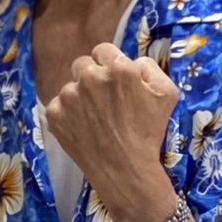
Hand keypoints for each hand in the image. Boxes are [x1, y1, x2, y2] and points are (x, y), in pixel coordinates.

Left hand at [42, 43, 180, 221]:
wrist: (125, 171)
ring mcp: (68, 97)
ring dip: (79, 97)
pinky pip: (58, 105)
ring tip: (94, 119)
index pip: (103, 50)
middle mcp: (90, 78)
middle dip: (92, 77)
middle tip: (103, 100)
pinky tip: (82, 128)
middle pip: (83, 64)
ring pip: (70, 86)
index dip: (109, 64)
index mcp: (118, 68)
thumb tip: (130, 61)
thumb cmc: (149, 133)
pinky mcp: (54, 115)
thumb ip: (149, 67)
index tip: (113, 81)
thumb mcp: (166, 93)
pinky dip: (67, 115)